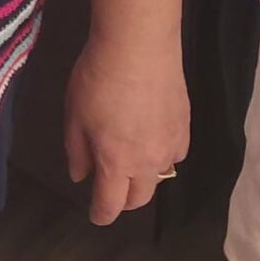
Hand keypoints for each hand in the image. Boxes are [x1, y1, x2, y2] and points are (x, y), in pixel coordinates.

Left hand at [63, 33, 189, 226]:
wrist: (139, 45)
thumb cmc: (97, 78)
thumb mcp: (74, 114)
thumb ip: (77, 151)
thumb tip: (81, 176)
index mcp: (116, 163)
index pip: (111, 204)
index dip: (101, 214)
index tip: (96, 215)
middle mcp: (148, 162)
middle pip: (140, 198)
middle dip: (124, 200)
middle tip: (111, 190)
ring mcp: (171, 146)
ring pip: (160, 177)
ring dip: (144, 177)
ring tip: (131, 160)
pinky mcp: (185, 127)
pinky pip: (176, 154)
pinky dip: (163, 156)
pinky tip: (154, 139)